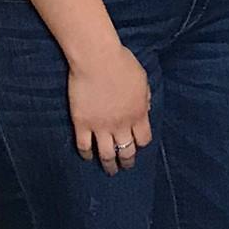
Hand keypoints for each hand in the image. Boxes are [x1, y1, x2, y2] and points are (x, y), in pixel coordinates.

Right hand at [69, 43, 152, 170]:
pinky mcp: (82, 124)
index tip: (138, 145)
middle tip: (125, 166)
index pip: (144, 139)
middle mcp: (121, 124)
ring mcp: (101, 126)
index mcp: (139, 113)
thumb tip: (146, 108)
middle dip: (127, 161)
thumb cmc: (121, 63)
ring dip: (109, 165)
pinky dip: (87, 154)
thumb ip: (145, 97)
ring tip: (109, 170)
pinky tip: (88, 157)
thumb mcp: (142, 79)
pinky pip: (84, 146)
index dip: (141, 144)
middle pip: (127, 151)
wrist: (97, 58)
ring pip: (107, 154)